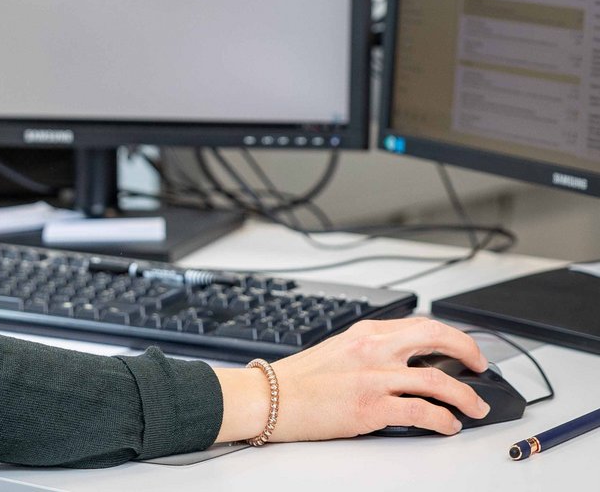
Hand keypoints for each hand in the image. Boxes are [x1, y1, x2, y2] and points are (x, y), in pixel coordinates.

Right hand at [214, 317, 491, 442]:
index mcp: (365, 331)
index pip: (421, 324)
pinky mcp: (371, 407)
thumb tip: (409, 364)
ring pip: (439, 381)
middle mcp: (373, 349)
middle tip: (481, 368)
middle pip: (437, 339)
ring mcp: (374, 377)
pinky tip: (449, 425)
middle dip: (469, 353)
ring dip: (466, 396)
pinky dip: (444, 420)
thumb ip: (373, 351)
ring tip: (476, 407)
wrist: (269, 398)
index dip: (452, 337)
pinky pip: (423, 412)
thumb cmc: (300, 380)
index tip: (464, 349)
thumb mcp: (339, 350)